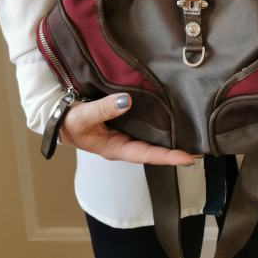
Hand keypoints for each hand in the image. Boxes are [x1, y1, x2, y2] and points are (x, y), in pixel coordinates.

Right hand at [58, 92, 196, 165]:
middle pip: (154, 150)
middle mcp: (124, 143)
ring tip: (193, 134)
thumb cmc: (68, 121)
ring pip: (151, 138)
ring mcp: (124, 133)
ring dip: (170, 137)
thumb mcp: (84, 116)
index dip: (169, 156)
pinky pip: (145, 124)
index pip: (147, 155)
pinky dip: (159, 123)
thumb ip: (104, 109)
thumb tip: (128, 101)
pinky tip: (171, 117)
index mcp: (116, 148)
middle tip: (201, 149)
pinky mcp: (124, 121)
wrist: (56, 116)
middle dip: (176, 150)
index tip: (189, 157)